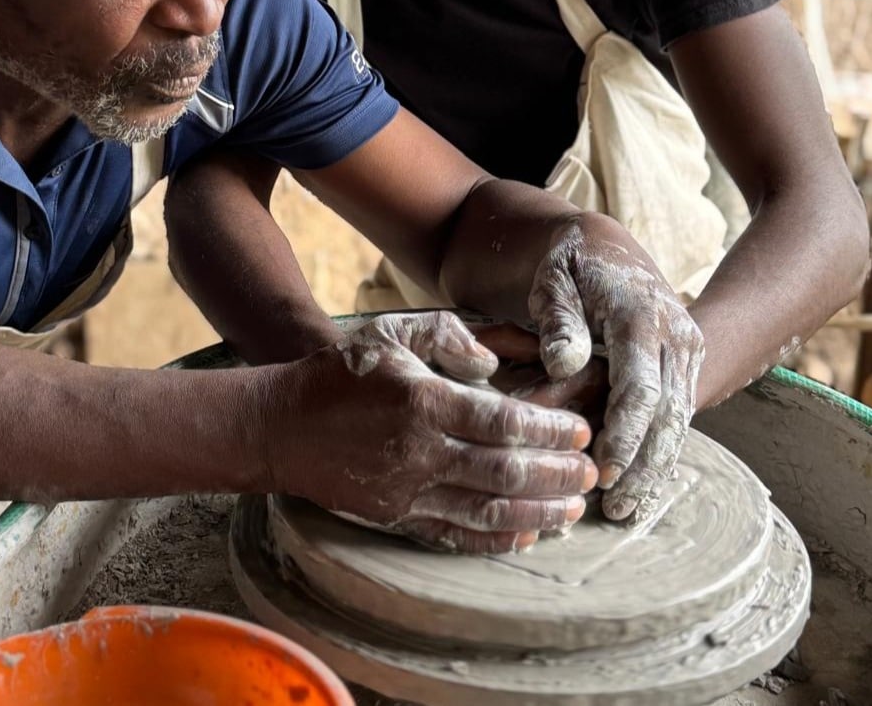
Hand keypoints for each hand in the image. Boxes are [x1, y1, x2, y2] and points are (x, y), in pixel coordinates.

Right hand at [266, 311, 597, 552]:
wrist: (279, 426)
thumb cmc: (339, 374)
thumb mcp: (390, 332)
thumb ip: (447, 336)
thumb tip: (494, 361)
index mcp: (422, 401)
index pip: (503, 422)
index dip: (549, 431)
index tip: (579, 433)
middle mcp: (419, 451)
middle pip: (505, 471)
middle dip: (557, 475)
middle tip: (592, 474)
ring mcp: (406, 490)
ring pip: (487, 510)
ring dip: (538, 511)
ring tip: (572, 509)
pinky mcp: (395, 516)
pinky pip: (455, 534)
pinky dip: (495, 538)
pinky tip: (527, 533)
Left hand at [527, 215, 704, 521]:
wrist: (606, 243)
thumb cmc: (570, 264)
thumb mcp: (552, 281)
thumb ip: (558, 321)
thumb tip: (564, 365)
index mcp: (641, 315)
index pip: (639, 388)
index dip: (623, 433)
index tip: (602, 469)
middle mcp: (674, 334)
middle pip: (668, 412)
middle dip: (644, 464)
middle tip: (615, 506)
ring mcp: (685, 348)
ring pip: (679, 418)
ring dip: (655, 465)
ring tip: (626, 507)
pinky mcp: (683, 361)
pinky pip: (677, 412)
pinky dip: (661, 450)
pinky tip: (640, 484)